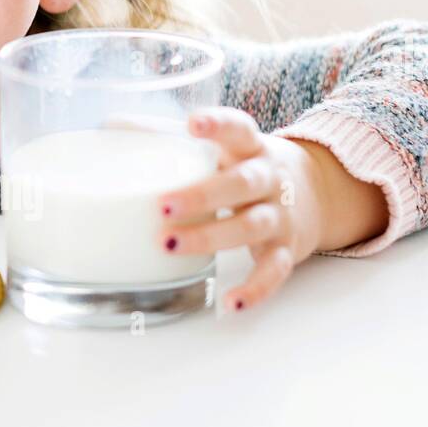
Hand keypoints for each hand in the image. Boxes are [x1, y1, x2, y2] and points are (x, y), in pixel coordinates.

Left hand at [157, 107, 326, 311]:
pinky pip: (273, 272)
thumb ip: (169, 137)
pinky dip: (255, 289)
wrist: (315, 192)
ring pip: (251, 226)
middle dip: (202, 195)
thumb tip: (112, 126)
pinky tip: (230, 303)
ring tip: (170, 245)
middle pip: (242, 183)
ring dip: (210, 237)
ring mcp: (279, 216)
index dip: (219, 125)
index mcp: (249, 148)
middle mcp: (268, 179)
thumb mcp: (220, 147)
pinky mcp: (285, 250)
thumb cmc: (245, 167)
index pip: (239, 129)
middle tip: (162, 205)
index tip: (193, 123)